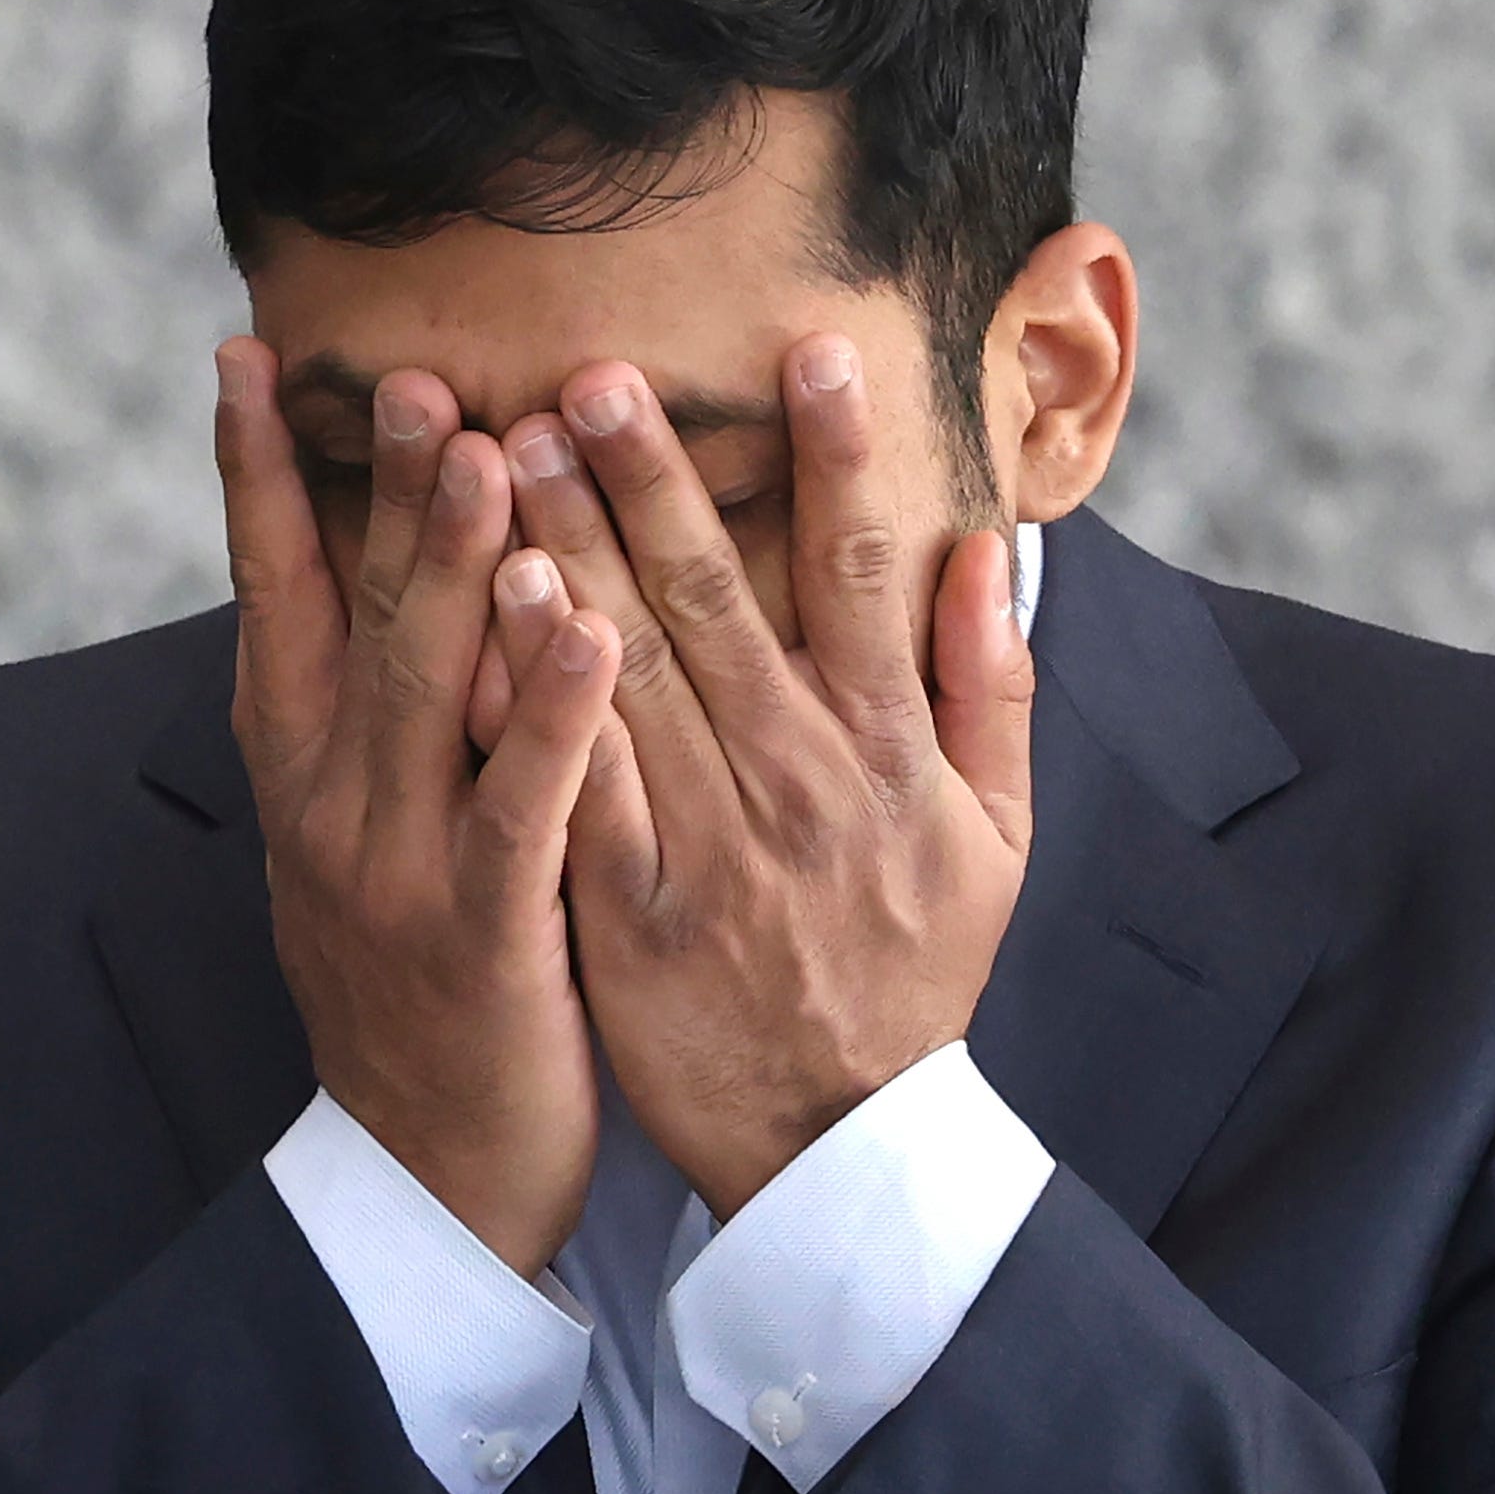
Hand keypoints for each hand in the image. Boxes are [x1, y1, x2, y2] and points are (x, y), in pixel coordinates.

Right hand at [218, 342, 623, 1274]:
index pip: (272, 600)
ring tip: (492, 448)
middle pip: (353, 617)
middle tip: (413, 369)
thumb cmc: (423, 999)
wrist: (427, 1180)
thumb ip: (375, 728)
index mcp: (302, 779)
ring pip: (424, 692)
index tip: (245, 361)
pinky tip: (589, 630)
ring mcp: (398, 870)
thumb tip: (385, 590)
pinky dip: (549, 714)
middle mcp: (331, 808)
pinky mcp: (482, 934)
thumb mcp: (368, 851)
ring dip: (458, 566)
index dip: (258, 481)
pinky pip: (520, 806)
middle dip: (381, 486)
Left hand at [502, 334, 1033, 1216]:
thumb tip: (991, 554)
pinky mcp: (629, 914)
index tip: (809, 350)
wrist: (841, 1143)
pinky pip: (576, 785)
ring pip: (633, 675)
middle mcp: (799, 788)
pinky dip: (538, 695)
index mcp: (886, 759)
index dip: (836, 460)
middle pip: (720, 602)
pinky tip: (497, 607)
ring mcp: (708, 850)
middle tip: (592, 370)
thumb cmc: (915, 978)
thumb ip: (991, 694)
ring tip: (516, 446)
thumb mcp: (997, 843)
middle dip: (656, 477)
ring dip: (574, 550)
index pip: (861, 576)